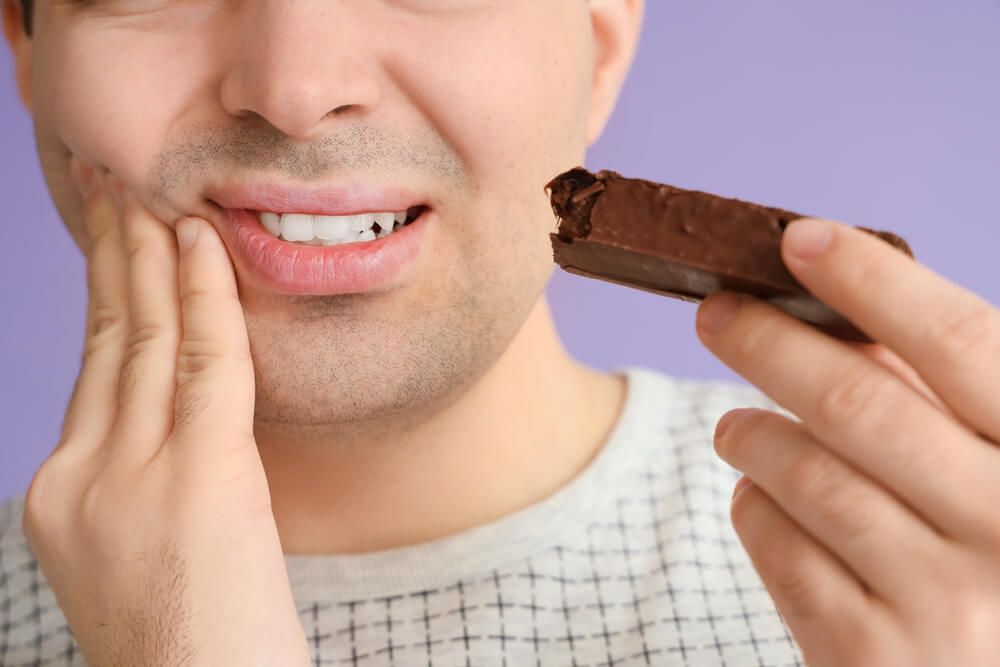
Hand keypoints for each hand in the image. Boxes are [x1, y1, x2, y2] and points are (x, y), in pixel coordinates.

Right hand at [21, 160, 310, 666]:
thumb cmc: (189, 647)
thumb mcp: (143, 552)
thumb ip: (145, 478)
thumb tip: (178, 412)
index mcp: (62, 496)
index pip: (93, 370)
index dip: (107, 293)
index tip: (115, 238)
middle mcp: (82, 479)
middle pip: (108, 339)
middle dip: (116, 253)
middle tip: (121, 185)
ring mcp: (132, 481)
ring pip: (149, 339)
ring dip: (154, 255)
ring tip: (157, 193)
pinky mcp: (199, 484)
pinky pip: (209, 367)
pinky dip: (210, 298)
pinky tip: (205, 243)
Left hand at [696, 218, 999, 665]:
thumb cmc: (985, 551)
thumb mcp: (992, 464)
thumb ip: (935, 396)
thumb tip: (840, 302)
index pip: (958, 341)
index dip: (873, 281)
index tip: (798, 239)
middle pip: (857, 402)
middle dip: (767, 344)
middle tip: (715, 314)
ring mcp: (947, 602)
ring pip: (805, 475)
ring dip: (749, 433)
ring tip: (735, 426)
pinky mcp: (872, 654)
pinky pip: (780, 547)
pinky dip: (754, 507)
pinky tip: (760, 497)